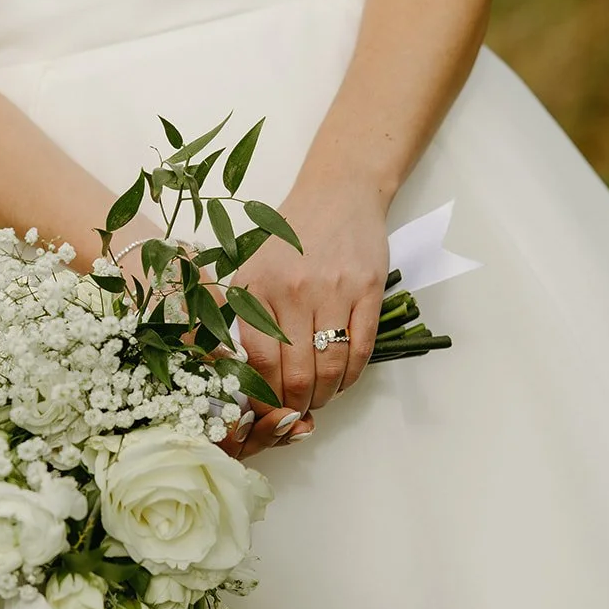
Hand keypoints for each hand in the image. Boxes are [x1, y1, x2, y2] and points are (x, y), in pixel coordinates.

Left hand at [226, 175, 390, 432]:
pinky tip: (342, 381)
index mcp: (257, 289)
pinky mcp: (368, 290)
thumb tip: (241, 373)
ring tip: (319, 400)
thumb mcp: (251, 268)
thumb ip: (243, 316)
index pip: (259, 362)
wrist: (338, 194)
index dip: (264, 398)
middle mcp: (293, 291)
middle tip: (295, 414)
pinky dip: (352, 376)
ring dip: (325, 396)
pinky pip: (361, 349)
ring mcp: (334, 291)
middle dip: (295, 406)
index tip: (267, 412)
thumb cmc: (290, 236)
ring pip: (331, 367)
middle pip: (296, 373)